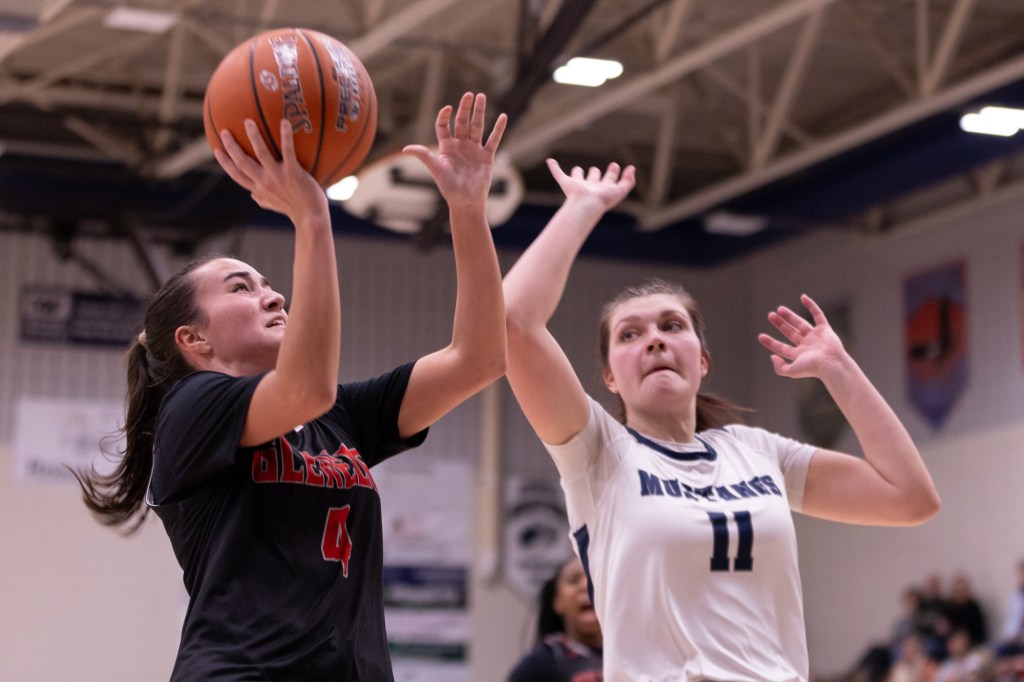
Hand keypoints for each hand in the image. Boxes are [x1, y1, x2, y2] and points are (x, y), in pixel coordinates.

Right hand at [213, 119, 327, 224]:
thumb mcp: (274, 205)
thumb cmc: (295, 210)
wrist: (311, 217)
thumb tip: (252, 195)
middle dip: (231, 147)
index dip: (225, 163)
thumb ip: (262, 199)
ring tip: (248, 122)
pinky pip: (288, 151)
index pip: (237, 175)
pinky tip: (284, 121)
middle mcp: (264, 182)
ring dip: (254, 137)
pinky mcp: (293, 172)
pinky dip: (286, 136)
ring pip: (261, 153)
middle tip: (225, 131)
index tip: (216, 150)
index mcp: (259, 189)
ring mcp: (278, 177)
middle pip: (242, 162)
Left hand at [402, 92, 506, 209]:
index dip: (445, 116)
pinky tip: (502, 116)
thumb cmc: (449, 187)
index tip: (448, 108)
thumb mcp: (436, 169)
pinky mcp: (486, 156)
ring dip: (479, 112)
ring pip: (477, 127)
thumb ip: (424, 155)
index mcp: (446, 147)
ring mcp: (474, 150)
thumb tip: (405, 149)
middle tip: (470, 94)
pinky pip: (493, 140)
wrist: (466, 202)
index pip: (444, 126)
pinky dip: (498, 129)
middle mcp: (460, 146)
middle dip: (465, 108)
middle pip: (462, 122)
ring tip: (482, 96)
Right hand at [547, 158, 635, 211]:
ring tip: (577, 169)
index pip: (608, 180)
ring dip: (577, 173)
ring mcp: (577, 185)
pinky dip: (553, 167)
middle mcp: (590, 187)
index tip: (615, 166)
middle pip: (592, 178)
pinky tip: (550, 161)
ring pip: (577, 177)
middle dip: (594, 174)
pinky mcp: (566, 183)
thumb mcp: (621, 190)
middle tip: (595, 169)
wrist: (586, 205)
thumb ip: (628, 181)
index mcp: (602, 189)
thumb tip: (632, 168)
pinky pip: (558, 174)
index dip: (612, 173)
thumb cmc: (603, 200)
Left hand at [757, 294, 848, 379]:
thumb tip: (771, 356)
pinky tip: (803, 297)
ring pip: (801, 324)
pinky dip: (812, 305)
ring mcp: (816, 337)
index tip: (760, 336)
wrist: (831, 363)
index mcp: (799, 355)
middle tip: (770, 315)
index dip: (770, 342)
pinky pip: (818, 315)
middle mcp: (807, 345)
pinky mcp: (825, 329)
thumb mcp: (791, 371)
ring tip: (779, 309)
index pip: (781, 348)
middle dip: (781, 324)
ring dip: (790, 316)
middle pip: (790, 332)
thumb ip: (779, 368)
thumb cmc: (812, 368)